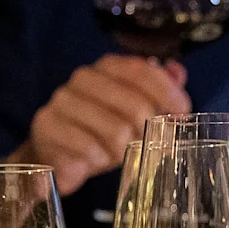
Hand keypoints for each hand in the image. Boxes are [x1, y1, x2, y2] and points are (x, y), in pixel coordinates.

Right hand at [10, 55, 190, 194]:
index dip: (168, 95)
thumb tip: (177, 73)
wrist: (56, 155)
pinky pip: (90, 149)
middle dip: (147, 132)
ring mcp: (61, 101)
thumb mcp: (133, 111)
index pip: (143, 72)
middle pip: (134, 106)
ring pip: (115, 132)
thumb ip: (157, 89)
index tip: (181, 116)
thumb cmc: (100, 132)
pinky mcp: (47, 127)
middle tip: (147, 145)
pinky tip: (94, 159)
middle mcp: (82, 78)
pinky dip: (99, 160)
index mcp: (106, 67)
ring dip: (122, 150)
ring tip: (115, 153)